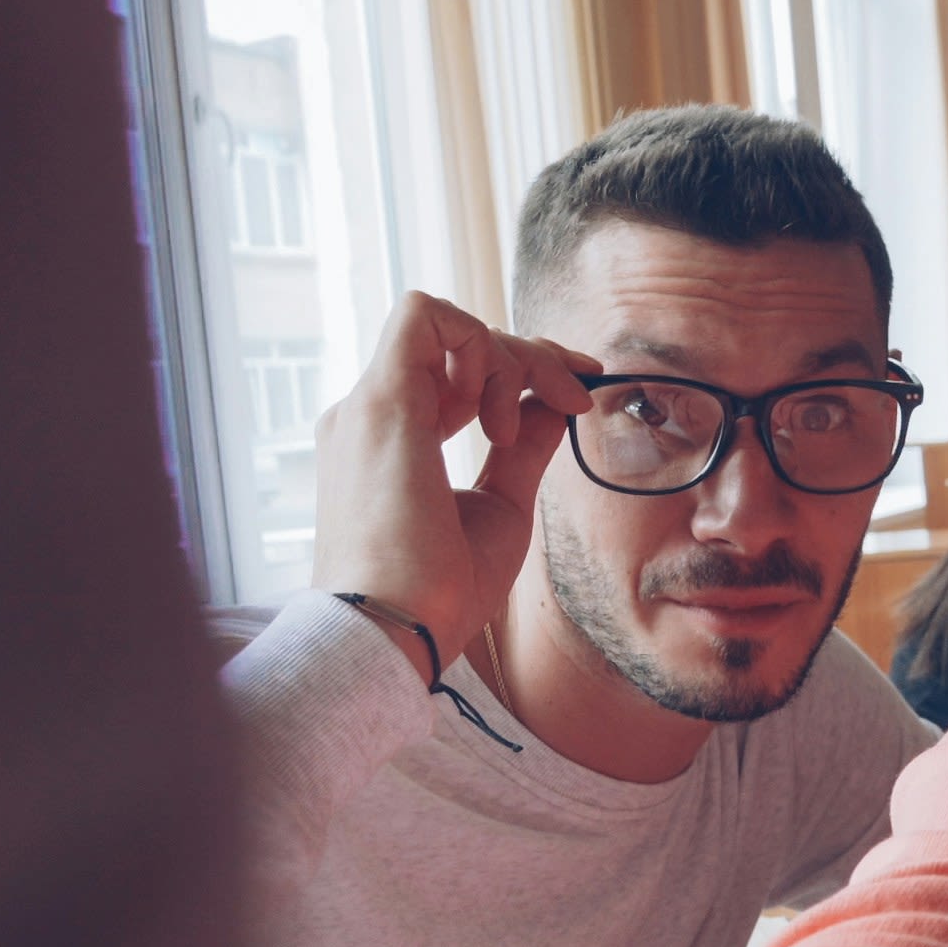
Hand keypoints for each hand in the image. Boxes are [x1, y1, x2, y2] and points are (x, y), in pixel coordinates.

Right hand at [311, 292, 597, 674]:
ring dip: (510, 354)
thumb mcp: (501, 506)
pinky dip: (480, 346)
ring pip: (443, 320)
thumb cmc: (441, 590)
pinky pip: (426, 317)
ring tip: (528, 423)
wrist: (397, 629)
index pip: (451, 369)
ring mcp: (370, 404)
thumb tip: (554, 404)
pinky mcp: (381, 400)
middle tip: (577, 396)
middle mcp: (371, 414)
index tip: (576, 396)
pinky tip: (499, 413)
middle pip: (454, 341)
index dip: (519, 368)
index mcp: (391, 441)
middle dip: (530, 355)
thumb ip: (522, 449)